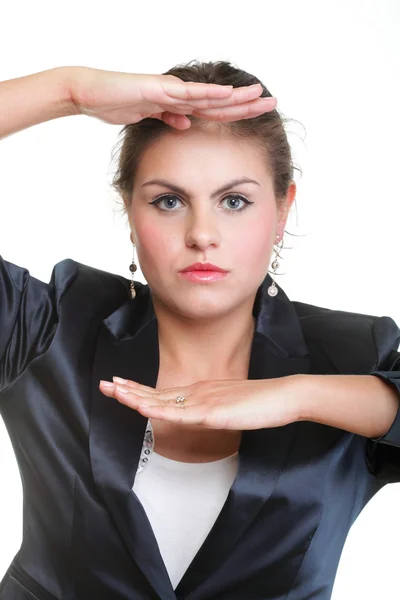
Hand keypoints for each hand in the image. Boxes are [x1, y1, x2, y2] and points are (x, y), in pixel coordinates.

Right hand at [68, 66, 276, 128]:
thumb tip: (187, 125)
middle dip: (246, 104)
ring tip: (260, 96)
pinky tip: (227, 94)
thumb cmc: (116, 104)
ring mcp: (171, 91)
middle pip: (219, 103)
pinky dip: (208, 95)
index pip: (214, 112)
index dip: (236, 113)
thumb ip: (168, 119)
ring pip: (209, 96)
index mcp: (178, 105)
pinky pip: (188, 94)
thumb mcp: (147, 119)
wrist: (91, 93)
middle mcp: (179, 96)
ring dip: (235, 98)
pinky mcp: (158, 91)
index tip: (257, 115)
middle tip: (272, 103)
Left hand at [99, 375, 300, 429]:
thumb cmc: (261, 402)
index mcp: (200, 391)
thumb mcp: (229, 406)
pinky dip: (159, 410)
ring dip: (137, 397)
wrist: (284, 396)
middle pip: (157, 392)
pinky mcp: (214, 412)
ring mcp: (204, 401)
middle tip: (105, 384)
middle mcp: (197, 392)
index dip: (140, 390)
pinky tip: (144, 409)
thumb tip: (198, 416)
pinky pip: (181, 413)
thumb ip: (211, 410)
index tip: (119, 387)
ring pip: (163, 400)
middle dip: (129, 389)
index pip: (163, 392)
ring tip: (114, 391)